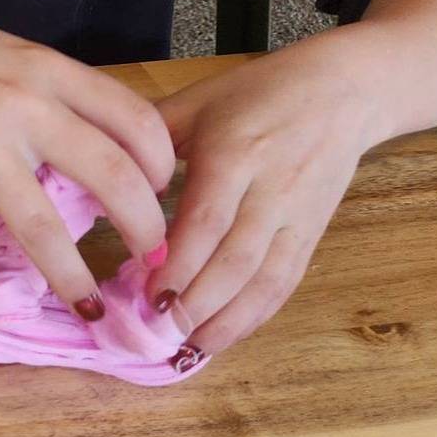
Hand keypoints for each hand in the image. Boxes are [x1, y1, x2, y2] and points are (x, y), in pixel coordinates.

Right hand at [0, 0, 175, 309]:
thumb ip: (43, 93)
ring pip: (43, 225)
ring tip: (84, 305)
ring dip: (69, 274)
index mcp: (46, 70)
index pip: (134, 120)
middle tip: (152, 264)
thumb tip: (84, 145)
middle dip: (143, 230)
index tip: (164, 198)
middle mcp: (22, 105)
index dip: (162, 167)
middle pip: (110, 177)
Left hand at [147, 38, 380, 361]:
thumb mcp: (196, 102)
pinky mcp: (314, 231)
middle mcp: (271, 188)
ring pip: (265, 278)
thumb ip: (146, 139)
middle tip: (155, 332)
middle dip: (196, 302)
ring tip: (186, 347)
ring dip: (226, 320)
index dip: (178, 263)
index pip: (206, 219)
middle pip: (235, 259)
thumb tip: (92, 176)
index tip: (144, 294)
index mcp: (235, 153)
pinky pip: (285, 281)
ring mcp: (298, 215)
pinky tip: (224, 336)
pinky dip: (255, 315)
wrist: (344, 89)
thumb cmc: (257, 92)